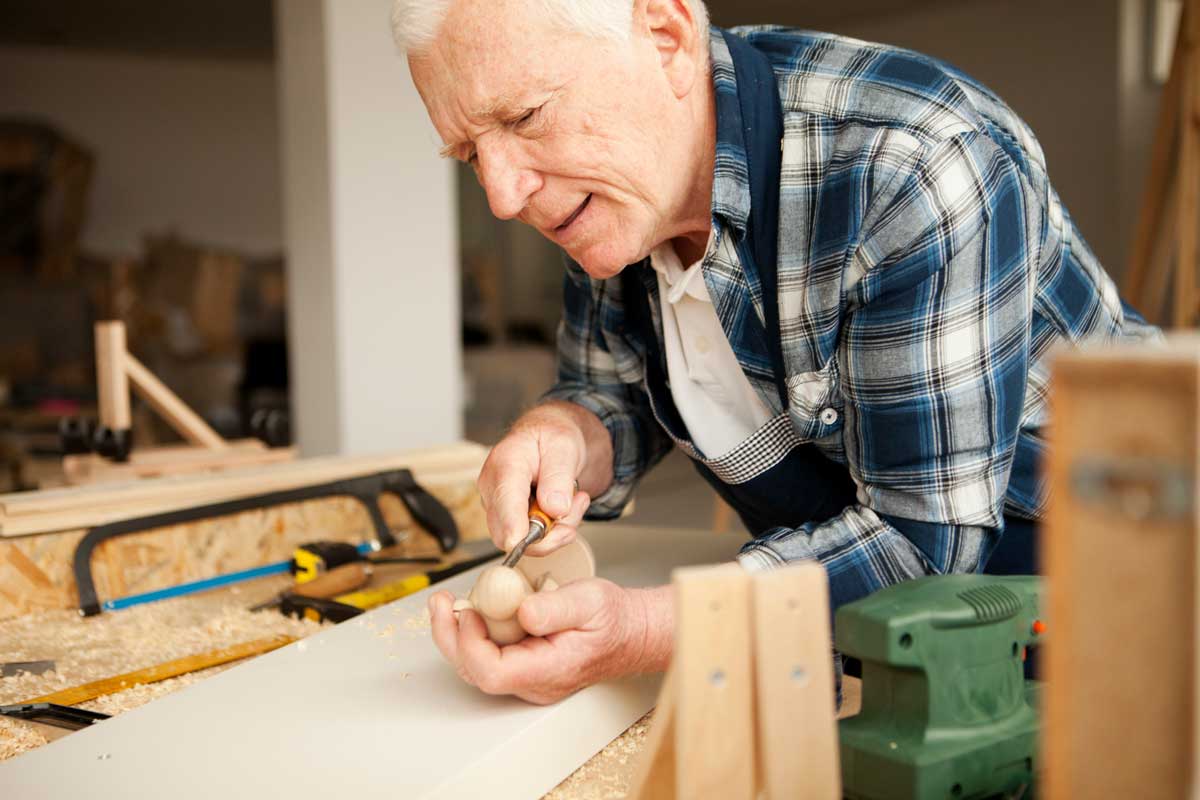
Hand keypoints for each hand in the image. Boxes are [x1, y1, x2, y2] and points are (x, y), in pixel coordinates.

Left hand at [428, 579, 672, 704]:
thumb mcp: (590, 601)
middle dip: (450, 636)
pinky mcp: (524, 664)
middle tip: (441, 603)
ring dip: (457, 633)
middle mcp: (533, 682)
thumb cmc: (614, 620)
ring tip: (449, 603)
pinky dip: (474, 632)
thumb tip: (522, 612)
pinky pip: (489, 655)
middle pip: (475, 672)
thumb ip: (555, 608)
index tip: (471, 610)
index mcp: (549, 671)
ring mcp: (527, 677)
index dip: (471, 643)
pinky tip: (472, 609)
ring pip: (477, 666)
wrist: (631, 632)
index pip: (492, 672)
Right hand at [478, 402, 611, 556]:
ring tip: (575, 500)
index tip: (521, 540)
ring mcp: (499, 506)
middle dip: (549, 533)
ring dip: (557, 530)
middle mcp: (493, 489)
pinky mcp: (508, 519)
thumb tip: (554, 509)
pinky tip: (564, 508)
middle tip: (575, 508)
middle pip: (509, 532)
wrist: (548, 437)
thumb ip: (558, 476)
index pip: (503, 500)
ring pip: (524, 540)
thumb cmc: (551, 437)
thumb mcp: (564, 446)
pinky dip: (554, 532)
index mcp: (505, 464)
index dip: (511, 525)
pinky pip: (532, 540)